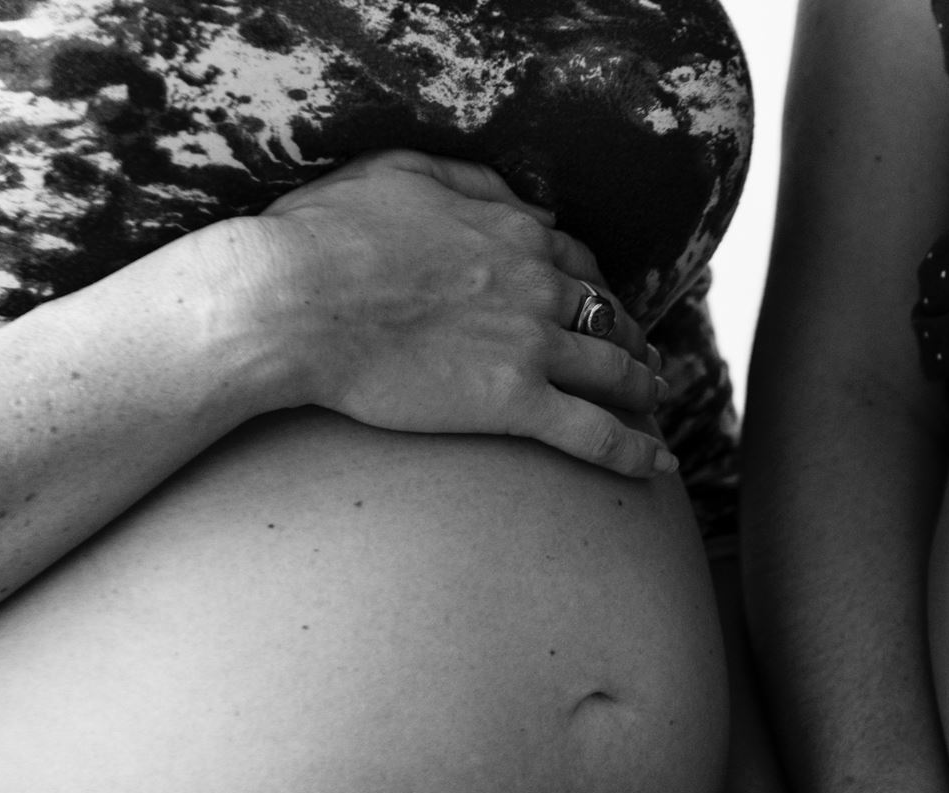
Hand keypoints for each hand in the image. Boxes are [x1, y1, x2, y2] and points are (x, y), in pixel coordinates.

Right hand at [225, 149, 673, 475]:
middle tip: (645, 361)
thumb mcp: (401, 172)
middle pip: (609, 317)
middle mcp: (537, 286)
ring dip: (644, 388)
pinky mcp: (514, 403)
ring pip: (616, 372)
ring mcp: (532, 346)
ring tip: (656, 403)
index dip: (599, 289)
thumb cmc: (323, 234)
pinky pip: (595, 433)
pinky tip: (659, 464)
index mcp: (514, 232)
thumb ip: (476, 182)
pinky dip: (636, 450)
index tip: (603, 308)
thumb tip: (537, 208)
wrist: (288, 301)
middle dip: (634, 340)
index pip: (580, 264)